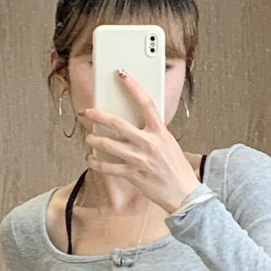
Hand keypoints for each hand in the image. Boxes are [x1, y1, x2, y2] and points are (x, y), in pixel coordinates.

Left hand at [77, 71, 201, 215]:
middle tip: (87, 111)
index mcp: (160, 132)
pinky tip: (91, 158)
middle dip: (98, 115)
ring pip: (107, 144)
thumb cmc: (178, 170)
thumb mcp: (169, 143)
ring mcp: (138, 159)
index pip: (145, 102)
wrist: (183, 194)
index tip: (122, 75)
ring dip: (93, 139)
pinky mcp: (132, 175)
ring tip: (89, 137)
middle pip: (117, 123)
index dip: (133, 86)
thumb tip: (137, 124)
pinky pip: (108, 167)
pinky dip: (96, 162)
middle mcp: (148, 143)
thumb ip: (154, 133)